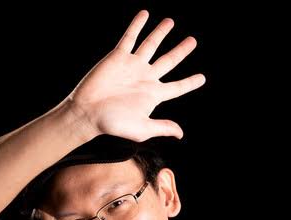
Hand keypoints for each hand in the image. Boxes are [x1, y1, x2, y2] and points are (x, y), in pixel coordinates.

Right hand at [67, 10, 205, 141]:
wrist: (87, 112)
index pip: (176, 87)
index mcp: (153, 94)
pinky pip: (130, 37)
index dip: (190, 82)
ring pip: (151, 45)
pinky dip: (137, 25)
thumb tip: (180, 134)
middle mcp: (145, 78)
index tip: (202, 78)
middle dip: (181, 51)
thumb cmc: (112, 124)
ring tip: (170, 21)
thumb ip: (162, 127)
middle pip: (169, 61)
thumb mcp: (141, 129)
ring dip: (160, 33)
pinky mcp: (118, 56)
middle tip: (192, 41)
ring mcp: (132, 66)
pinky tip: (145, 14)